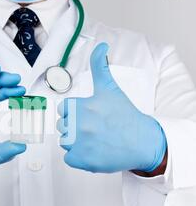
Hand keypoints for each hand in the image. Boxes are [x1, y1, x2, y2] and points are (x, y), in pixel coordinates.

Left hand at [57, 43, 166, 173]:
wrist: (142, 141)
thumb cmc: (125, 116)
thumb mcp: (110, 88)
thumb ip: (100, 67)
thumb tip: (101, 45)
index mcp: (81, 106)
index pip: (64, 109)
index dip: (75, 113)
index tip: (88, 116)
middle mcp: (79, 124)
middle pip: (63, 126)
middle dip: (75, 127)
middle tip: (94, 129)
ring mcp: (80, 143)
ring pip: (65, 142)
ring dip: (76, 143)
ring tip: (94, 140)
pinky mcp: (82, 160)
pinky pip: (69, 158)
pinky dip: (79, 158)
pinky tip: (93, 151)